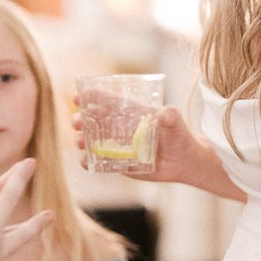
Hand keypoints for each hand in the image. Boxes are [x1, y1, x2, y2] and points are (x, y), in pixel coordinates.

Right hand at [71, 102, 197, 184]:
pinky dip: (91, 162)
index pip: (108, 102)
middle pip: (95, 121)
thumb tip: (165, 112)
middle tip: (75, 122)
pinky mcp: (121, 163)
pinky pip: (102, 163)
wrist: (185, 162)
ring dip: (83, 140)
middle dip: (82, 119)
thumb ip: (171, 116)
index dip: (92, 97)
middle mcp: (122, 128)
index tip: (78, 96)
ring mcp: (120, 146)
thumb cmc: (181, 136)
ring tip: (79, 142)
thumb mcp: (177, 122)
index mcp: (131, 113)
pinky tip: (85, 162)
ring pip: (94, 142)